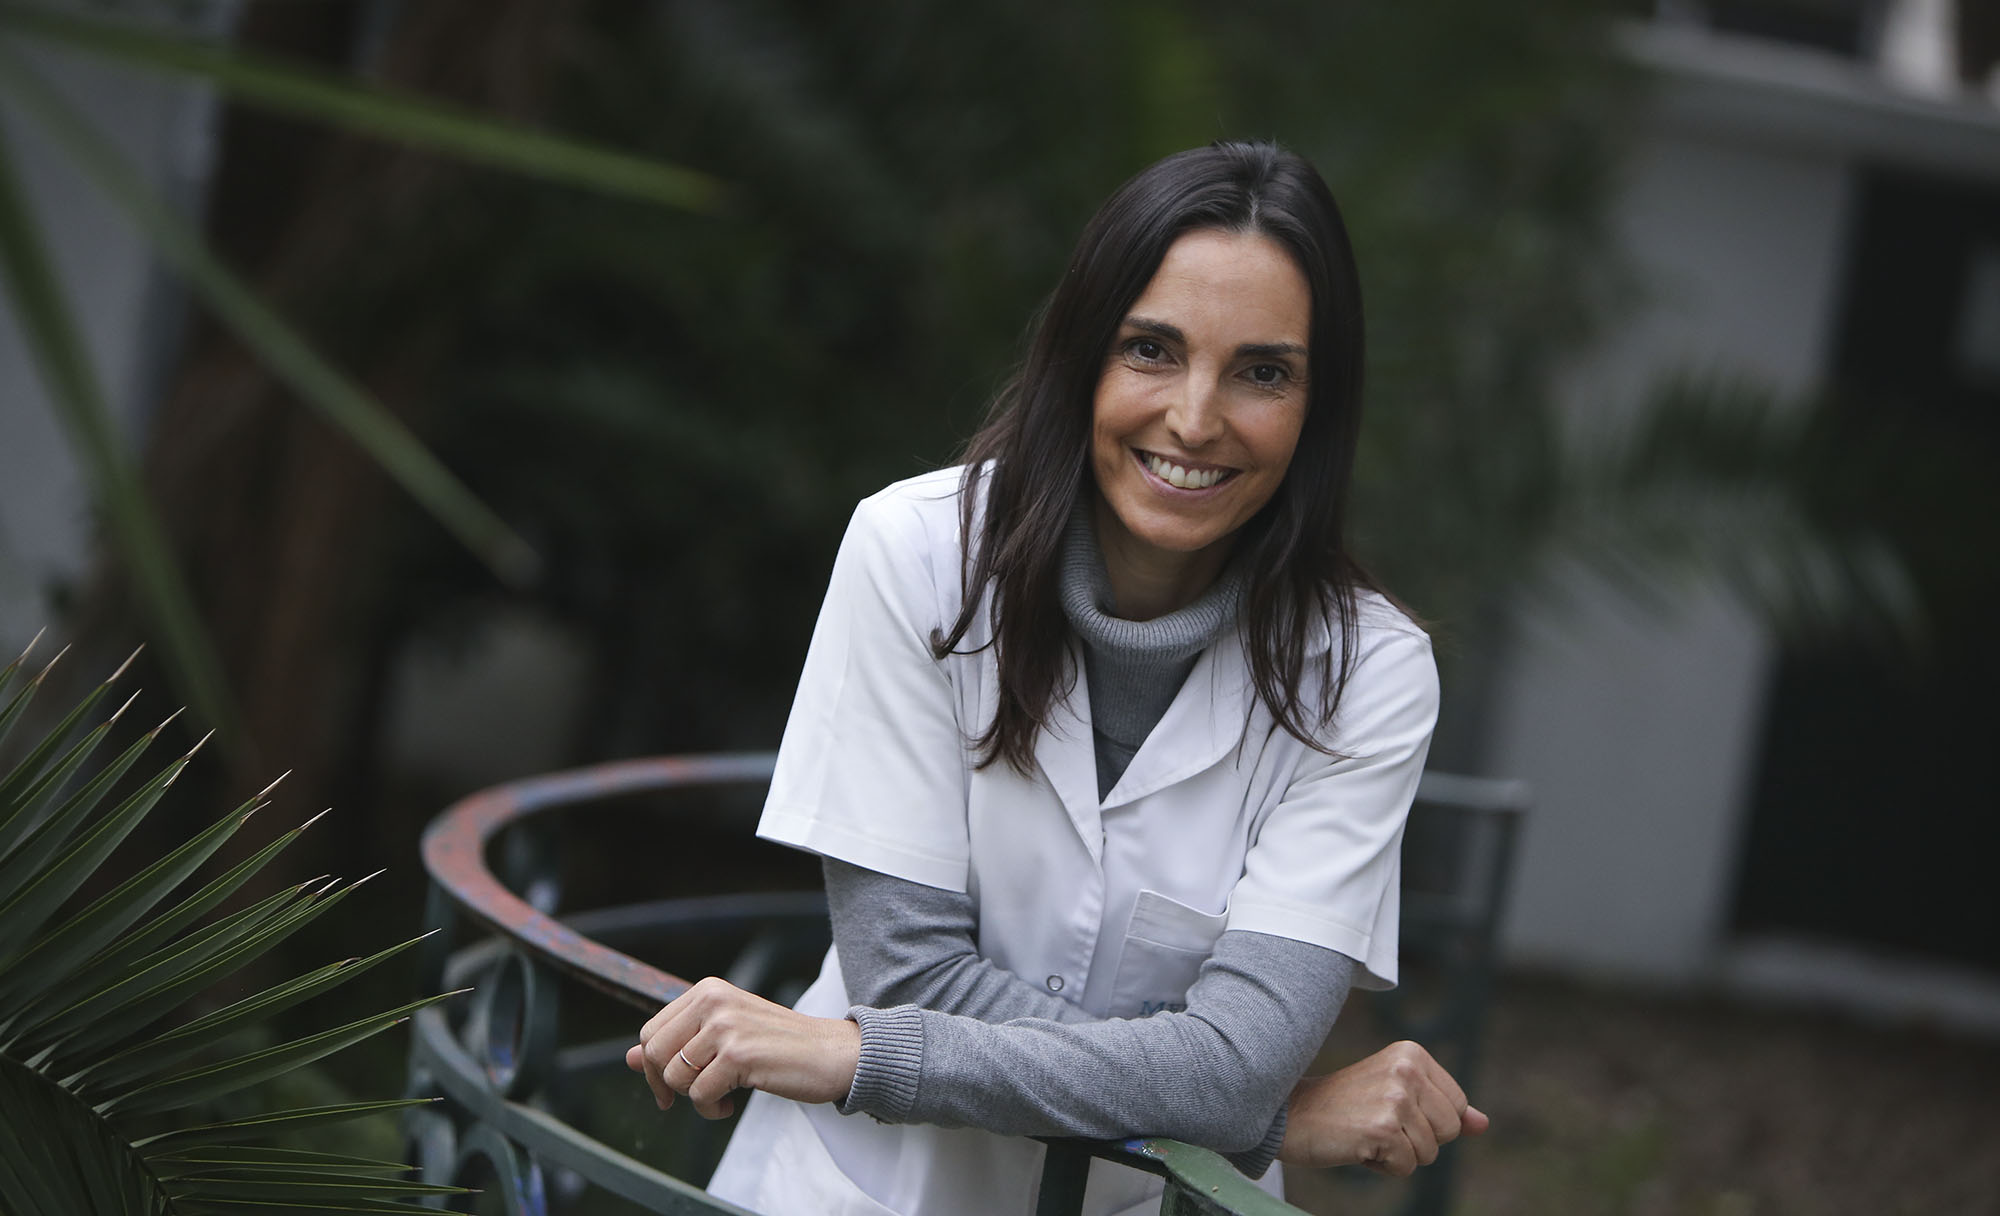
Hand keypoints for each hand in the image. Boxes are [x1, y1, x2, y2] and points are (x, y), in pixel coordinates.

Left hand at [623, 976, 861, 1119]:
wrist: (832, 1053)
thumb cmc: (778, 1047)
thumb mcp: (724, 1037)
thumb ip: (679, 1044)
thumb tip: (629, 1059)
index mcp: (708, 990)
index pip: (651, 1032)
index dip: (653, 1068)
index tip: (669, 1090)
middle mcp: (713, 1000)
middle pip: (656, 1054)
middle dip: (667, 1086)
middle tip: (696, 1097)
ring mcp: (726, 1025)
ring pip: (676, 1077)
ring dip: (695, 1100)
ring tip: (722, 1097)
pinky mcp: (739, 1053)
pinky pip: (700, 1095)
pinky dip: (712, 1110)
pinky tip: (733, 1103)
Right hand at [1277, 1040, 1488, 1175]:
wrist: (1291, 1114)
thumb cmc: (1344, 1106)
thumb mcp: (1396, 1097)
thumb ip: (1441, 1107)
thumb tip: (1482, 1124)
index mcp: (1413, 1054)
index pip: (1458, 1107)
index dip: (1427, 1121)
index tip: (1389, 1108)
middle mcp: (1407, 1069)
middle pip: (1449, 1131)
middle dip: (1417, 1140)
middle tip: (1376, 1122)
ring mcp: (1395, 1098)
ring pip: (1429, 1153)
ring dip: (1398, 1154)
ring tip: (1365, 1133)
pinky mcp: (1383, 1128)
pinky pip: (1407, 1168)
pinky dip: (1382, 1166)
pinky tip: (1357, 1145)